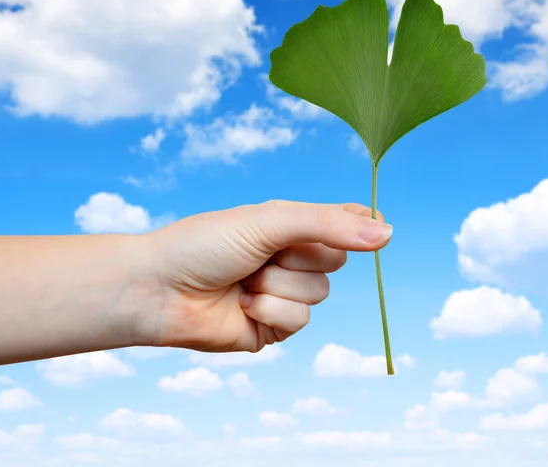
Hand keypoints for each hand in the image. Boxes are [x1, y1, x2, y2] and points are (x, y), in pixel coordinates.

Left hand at [131, 200, 392, 353]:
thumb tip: (387, 233)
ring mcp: (282, 291)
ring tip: (245, 280)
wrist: (160, 289)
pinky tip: (244, 304)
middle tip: (265, 252)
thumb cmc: (205, 244)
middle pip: (337, 258)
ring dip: (281, 285)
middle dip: (302, 255)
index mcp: (286, 225)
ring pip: (320, 292)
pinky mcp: (272, 326)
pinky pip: (300, 320)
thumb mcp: (268, 222)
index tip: (376, 226)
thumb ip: (326, 225)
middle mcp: (288, 257)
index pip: (340, 222)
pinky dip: (273, 310)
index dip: (357, 224)